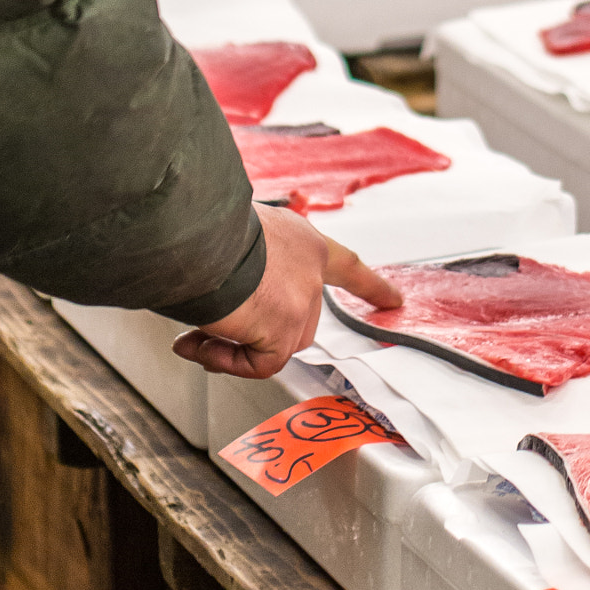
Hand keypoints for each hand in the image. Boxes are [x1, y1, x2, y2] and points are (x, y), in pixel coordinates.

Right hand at [171, 204, 401, 379]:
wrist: (194, 232)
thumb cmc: (202, 225)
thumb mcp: (237, 233)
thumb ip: (248, 263)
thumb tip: (224, 296)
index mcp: (303, 240)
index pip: (346, 266)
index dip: (370, 285)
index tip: (395, 300)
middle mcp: (310, 270)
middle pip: (298, 320)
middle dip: (256, 331)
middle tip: (208, 328)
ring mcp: (301, 301)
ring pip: (277, 345)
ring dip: (233, 345)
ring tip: (195, 330)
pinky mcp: (285, 330)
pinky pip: (259, 364)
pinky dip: (225, 360)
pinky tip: (194, 342)